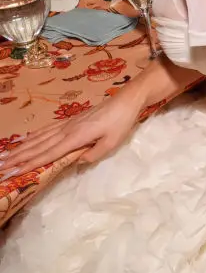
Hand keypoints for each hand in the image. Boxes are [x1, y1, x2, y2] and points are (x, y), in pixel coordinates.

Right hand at [0, 94, 141, 180]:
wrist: (126, 100)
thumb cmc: (121, 122)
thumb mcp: (112, 142)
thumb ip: (94, 154)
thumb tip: (78, 162)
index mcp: (76, 137)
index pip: (49, 153)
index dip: (31, 163)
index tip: (14, 172)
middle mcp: (67, 130)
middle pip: (39, 146)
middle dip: (19, 157)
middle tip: (1, 167)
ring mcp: (68, 123)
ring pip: (40, 137)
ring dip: (22, 147)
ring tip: (6, 155)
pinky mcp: (71, 120)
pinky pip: (48, 129)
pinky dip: (34, 135)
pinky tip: (26, 139)